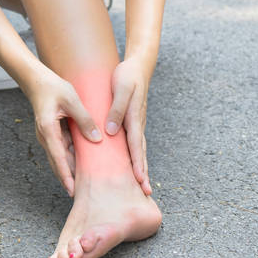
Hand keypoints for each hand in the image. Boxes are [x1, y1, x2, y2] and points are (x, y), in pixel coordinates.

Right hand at [24, 67, 101, 196]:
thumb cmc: (54, 88)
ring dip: (71, 170)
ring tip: (85, 185)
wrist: (37, 82)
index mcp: (48, 129)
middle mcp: (46, 137)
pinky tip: (83, 165)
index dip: (66, 175)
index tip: (72, 190)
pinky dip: (72, 159)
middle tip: (82, 195)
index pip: (58, 157)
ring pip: (61, 158)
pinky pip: (63, 150)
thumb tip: (96, 140)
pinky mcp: (53, 134)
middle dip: (69, 179)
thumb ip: (84, 120)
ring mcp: (48, 137)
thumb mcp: (72, 100)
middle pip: (58, 163)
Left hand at [105, 58, 152, 194]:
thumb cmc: (128, 76)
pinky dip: (135, 156)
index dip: (137, 163)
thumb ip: (117, 109)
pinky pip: (134, 143)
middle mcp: (138, 124)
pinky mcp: (133, 122)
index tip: (139, 179)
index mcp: (135, 118)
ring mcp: (137, 124)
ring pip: (138, 149)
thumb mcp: (121, 89)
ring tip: (142, 184)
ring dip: (140, 166)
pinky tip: (132, 165)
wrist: (138, 67)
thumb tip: (111, 132)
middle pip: (140, 152)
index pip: (136, 145)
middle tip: (146, 191)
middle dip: (143, 172)